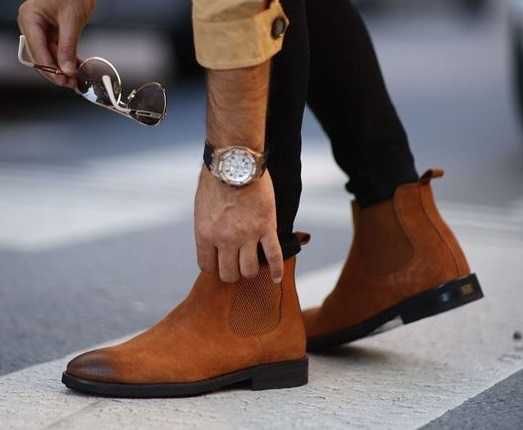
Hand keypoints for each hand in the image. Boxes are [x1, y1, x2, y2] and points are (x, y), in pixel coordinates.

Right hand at [17, 0, 95, 87]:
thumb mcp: (71, 20)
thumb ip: (68, 46)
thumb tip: (68, 69)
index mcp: (30, 19)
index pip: (37, 52)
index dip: (51, 70)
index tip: (63, 81)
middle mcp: (32, 25)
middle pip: (41, 57)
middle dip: (56, 72)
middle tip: (71, 83)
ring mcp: (41, 29)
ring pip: (49, 56)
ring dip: (62, 68)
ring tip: (76, 79)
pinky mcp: (52, 31)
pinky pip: (58, 50)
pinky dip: (67, 59)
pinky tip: (77, 68)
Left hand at [195, 167, 283, 283]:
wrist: (235, 161)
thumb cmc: (215, 179)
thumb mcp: (201, 208)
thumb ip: (207, 228)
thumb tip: (211, 242)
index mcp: (204, 234)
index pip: (207, 267)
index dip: (214, 267)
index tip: (219, 263)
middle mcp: (224, 240)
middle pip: (228, 273)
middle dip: (232, 272)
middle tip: (236, 266)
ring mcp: (247, 236)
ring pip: (249, 270)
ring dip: (250, 271)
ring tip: (252, 265)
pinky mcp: (266, 228)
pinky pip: (273, 256)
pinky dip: (276, 270)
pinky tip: (277, 278)